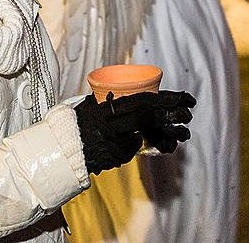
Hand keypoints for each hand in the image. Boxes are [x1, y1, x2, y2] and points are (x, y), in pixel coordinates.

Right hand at [75, 90, 195, 174]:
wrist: (61, 150)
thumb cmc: (73, 124)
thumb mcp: (86, 107)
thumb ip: (103, 100)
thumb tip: (117, 91)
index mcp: (103, 109)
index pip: (138, 102)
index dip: (163, 99)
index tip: (181, 97)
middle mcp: (109, 126)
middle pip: (145, 117)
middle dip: (169, 113)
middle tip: (187, 110)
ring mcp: (113, 143)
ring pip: (144, 135)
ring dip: (165, 133)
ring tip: (181, 131)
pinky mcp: (116, 157)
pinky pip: (133, 147)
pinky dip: (140, 143)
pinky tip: (148, 143)